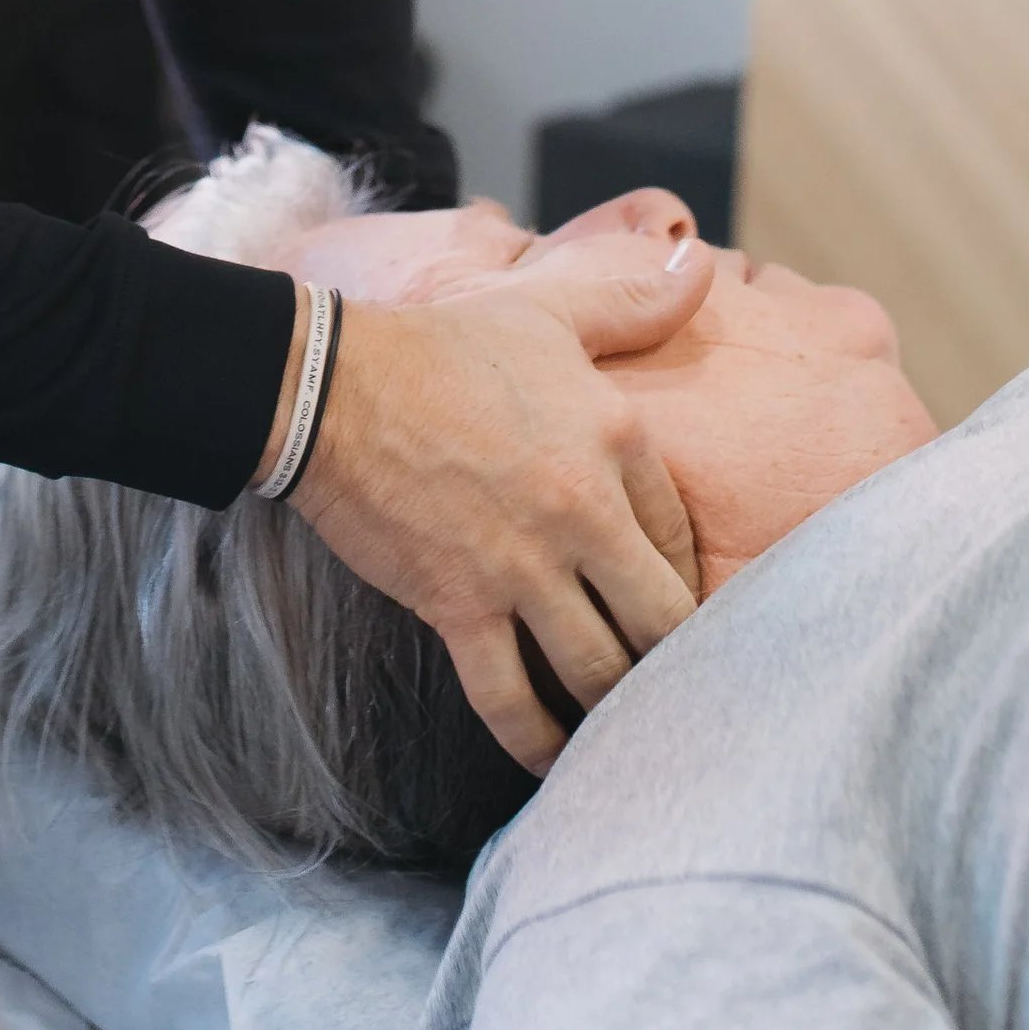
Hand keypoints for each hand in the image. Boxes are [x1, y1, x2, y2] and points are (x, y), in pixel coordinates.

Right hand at [289, 236, 713, 769]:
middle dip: (670, 661)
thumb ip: (630, 300)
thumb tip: (701, 264)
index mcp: (616, 441)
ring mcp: (521, 568)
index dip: (685, 583)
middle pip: (662, 623)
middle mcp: (582, 512)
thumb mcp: (544, 308)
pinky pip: (511, 702)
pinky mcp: (459, 607)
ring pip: (599, 673)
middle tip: (670, 686)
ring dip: (615, 708)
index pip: (684, 540)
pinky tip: (555, 766)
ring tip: (625, 730)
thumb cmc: (438, 344)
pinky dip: (538, 745)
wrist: (328, 385)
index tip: (678, 610)